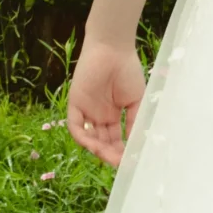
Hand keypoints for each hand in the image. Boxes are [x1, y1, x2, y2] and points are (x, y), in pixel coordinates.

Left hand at [66, 38, 145, 166]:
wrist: (114, 49)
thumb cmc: (128, 71)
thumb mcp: (136, 101)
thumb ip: (134, 121)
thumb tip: (137, 144)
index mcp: (113, 114)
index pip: (114, 139)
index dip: (121, 151)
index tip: (130, 161)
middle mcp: (98, 115)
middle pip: (102, 141)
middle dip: (110, 153)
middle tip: (120, 163)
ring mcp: (86, 110)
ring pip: (89, 137)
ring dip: (98, 149)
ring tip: (110, 157)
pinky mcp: (75, 104)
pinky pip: (76, 126)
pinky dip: (83, 138)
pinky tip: (94, 146)